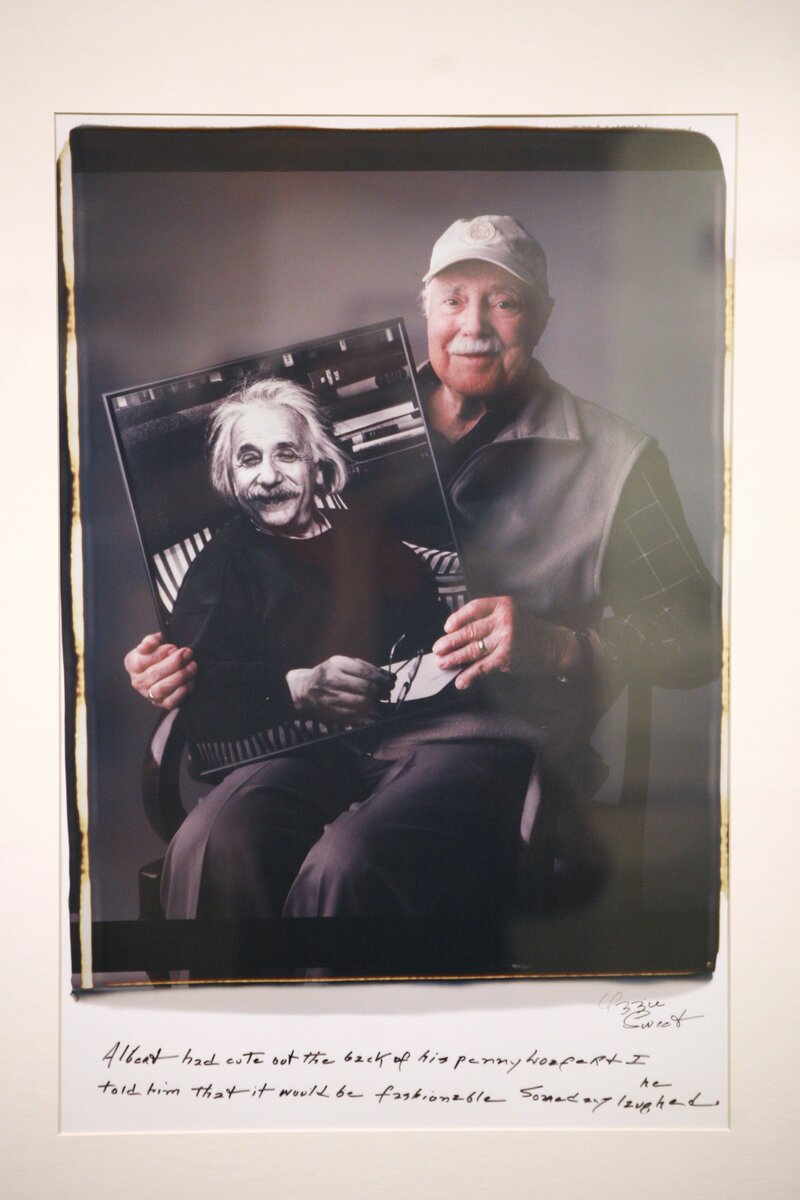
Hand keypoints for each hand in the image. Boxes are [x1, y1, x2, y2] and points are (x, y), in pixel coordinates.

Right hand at [123, 632, 196, 709]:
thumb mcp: (155, 641)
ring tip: (192, 665)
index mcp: (132, 663)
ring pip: (161, 689)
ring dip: (180, 677)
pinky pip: (171, 701)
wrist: (168, 666)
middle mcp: (137, 681)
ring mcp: (148, 694)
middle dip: (174, 663)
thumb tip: (146, 646)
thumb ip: (150, 641)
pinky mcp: (161, 704)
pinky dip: (183, 690)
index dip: (159, 654)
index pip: (141, 662)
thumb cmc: (160, 652)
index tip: (174, 647)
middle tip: (188, 653)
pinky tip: (191, 679)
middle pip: (153, 675)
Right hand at [286, 656, 392, 721]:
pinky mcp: (332, 712)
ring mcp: (332, 697)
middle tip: (386, 693)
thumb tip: (386, 676)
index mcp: (337, 664)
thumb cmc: (326, 676)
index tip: (389, 682)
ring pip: (363, 703)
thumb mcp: (340, 664)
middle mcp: (333, 680)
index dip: (381, 678)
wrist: (303, 691)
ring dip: (376, 704)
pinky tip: (371, 712)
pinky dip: (367, 715)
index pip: (365, 671)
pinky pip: (356, 715)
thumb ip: (362, 667)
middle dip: (381, 692)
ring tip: (379, 702)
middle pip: (366, 688)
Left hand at [433, 596, 579, 690]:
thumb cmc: (529, 631)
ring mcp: (505, 638)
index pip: (474, 608)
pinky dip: (469, 675)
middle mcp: (503, 619)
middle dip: (450, 641)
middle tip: (437, 649)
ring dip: (454, 658)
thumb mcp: (512, 614)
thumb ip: (489, 619)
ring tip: (442, 664)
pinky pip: (482, 667)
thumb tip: (459, 632)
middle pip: (470, 630)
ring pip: (472, 649)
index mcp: (503, 605)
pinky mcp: (506, 657)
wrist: (554, 646)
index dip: (457, 618)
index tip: (447, 627)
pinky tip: (460, 681)